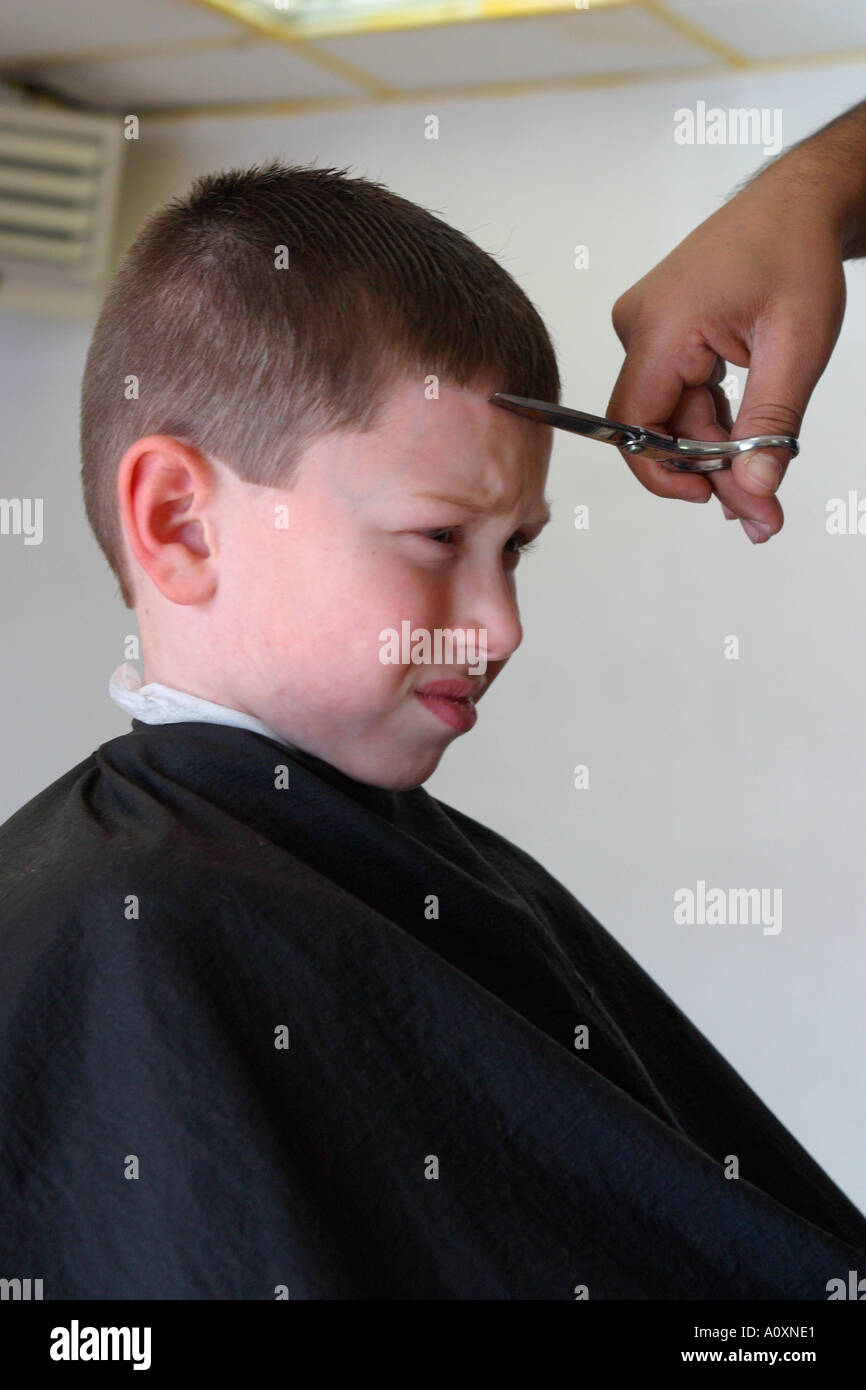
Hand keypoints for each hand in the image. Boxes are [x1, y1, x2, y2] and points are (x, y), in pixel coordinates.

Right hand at [606, 174, 846, 541]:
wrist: (798, 203)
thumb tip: (752, 490)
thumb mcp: (797, 347)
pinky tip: (746, 441)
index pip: (635, 425)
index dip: (665, 473)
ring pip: (671, 415)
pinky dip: (713, 423)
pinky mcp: (663, 334)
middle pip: (658, 426)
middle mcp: (640, 327)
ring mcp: (648, 330)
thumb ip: (771, 424)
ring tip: (761, 480)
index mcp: (662, 326)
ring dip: (714, 450)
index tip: (713, 498)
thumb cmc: (796, 254)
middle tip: (760, 507)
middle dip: (707, 470)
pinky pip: (679, 395)